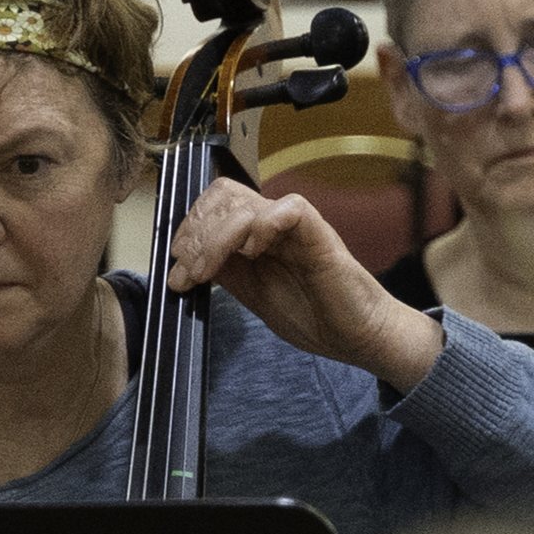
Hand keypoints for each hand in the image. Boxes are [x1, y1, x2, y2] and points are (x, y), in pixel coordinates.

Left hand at [168, 184, 442, 390]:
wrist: (356, 337)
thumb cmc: (314, 317)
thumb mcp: (254, 295)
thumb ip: (225, 274)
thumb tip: (183, 265)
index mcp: (257, 235)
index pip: (215, 205)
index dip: (189, 229)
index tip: (177, 267)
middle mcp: (273, 224)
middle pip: (223, 196)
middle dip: (196, 232)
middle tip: (189, 269)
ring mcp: (294, 226)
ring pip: (245, 203)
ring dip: (217, 238)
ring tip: (209, 272)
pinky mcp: (318, 232)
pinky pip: (288, 208)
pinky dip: (263, 225)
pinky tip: (254, 253)